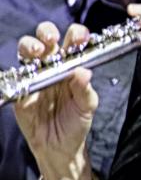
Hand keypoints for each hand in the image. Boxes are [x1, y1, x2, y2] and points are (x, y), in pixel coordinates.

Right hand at [12, 22, 98, 179]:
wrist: (60, 147)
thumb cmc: (76, 122)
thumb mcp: (87, 106)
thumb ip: (85, 89)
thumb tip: (83, 71)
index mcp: (72, 65)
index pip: (73, 41)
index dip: (76, 33)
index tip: (80, 37)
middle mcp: (52, 66)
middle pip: (45, 39)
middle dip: (46, 32)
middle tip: (51, 40)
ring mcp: (34, 76)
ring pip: (26, 52)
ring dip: (29, 46)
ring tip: (37, 53)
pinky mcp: (19, 91)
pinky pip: (13, 78)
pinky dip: (13, 74)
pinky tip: (21, 75)